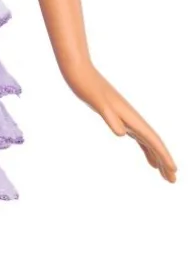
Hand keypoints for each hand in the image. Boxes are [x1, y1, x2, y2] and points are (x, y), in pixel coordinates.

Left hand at [66, 63, 176, 182]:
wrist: (79, 71)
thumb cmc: (87, 86)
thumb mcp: (98, 103)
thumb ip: (110, 117)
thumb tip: (122, 134)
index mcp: (130, 116)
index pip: (152, 139)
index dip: (164, 155)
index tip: (174, 170)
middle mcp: (131, 117)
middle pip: (153, 142)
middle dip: (164, 161)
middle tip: (173, 181)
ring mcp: (125, 116)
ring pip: (146, 140)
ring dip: (156, 156)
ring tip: (164, 174)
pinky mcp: (117, 115)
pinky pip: (137, 136)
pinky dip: (144, 148)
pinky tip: (147, 157)